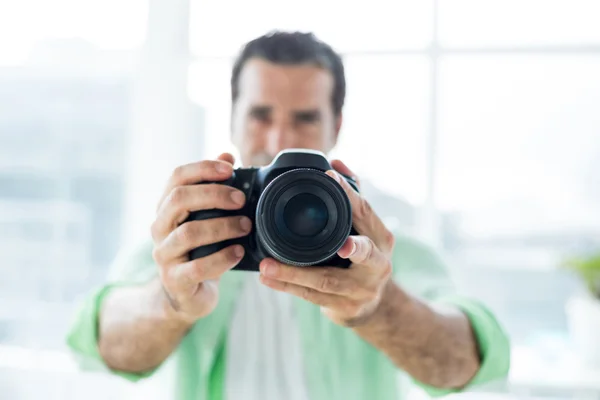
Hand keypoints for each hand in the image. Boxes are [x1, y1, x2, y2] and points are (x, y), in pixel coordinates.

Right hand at [150, 153, 251, 322]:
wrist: (186, 295)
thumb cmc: (200, 250)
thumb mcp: (206, 218)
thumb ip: (214, 187)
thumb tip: (227, 153)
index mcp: (167, 208)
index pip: (177, 177)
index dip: (203, 168)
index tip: (230, 169)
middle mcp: (159, 228)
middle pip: (179, 199)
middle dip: (214, 195)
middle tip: (242, 200)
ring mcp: (164, 255)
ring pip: (188, 233)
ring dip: (222, 226)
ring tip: (246, 227)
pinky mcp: (175, 281)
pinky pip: (197, 267)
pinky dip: (221, 257)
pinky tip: (238, 252)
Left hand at [258, 160, 395, 326]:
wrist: (373, 304)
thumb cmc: (363, 256)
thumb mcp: (365, 228)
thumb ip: (352, 195)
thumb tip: (337, 162)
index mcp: (382, 239)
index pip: (367, 213)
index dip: (351, 194)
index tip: (330, 176)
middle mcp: (378, 265)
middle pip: (363, 254)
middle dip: (352, 248)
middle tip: (339, 246)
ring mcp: (361, 289)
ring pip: (327, 281)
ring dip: (295, 273)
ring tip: (267, 265)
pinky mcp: (344, 308)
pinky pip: (311, 296)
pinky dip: (287, 287)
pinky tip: (268, 279)